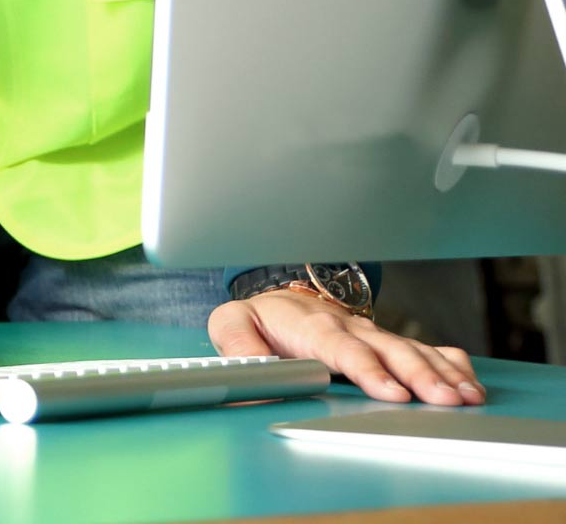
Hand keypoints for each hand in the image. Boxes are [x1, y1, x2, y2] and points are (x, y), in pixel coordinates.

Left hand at [210, 286, 483, 406]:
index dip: (370, 370)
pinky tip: (470, 383)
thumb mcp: (231, 324)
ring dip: (442, 373)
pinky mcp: (389, 343)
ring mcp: (375, 335)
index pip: (344, 348)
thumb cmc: (259, 318)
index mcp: (313, 326)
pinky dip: (451, 364)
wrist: (279, 300)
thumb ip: (238, 345)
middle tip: (445, 400)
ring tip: (468, 397)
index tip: (393, 392)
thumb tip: (253, 372)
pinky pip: (428, 348)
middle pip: (390, 351)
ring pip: (415, 350)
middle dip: (420, 375)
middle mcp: (350, 328)